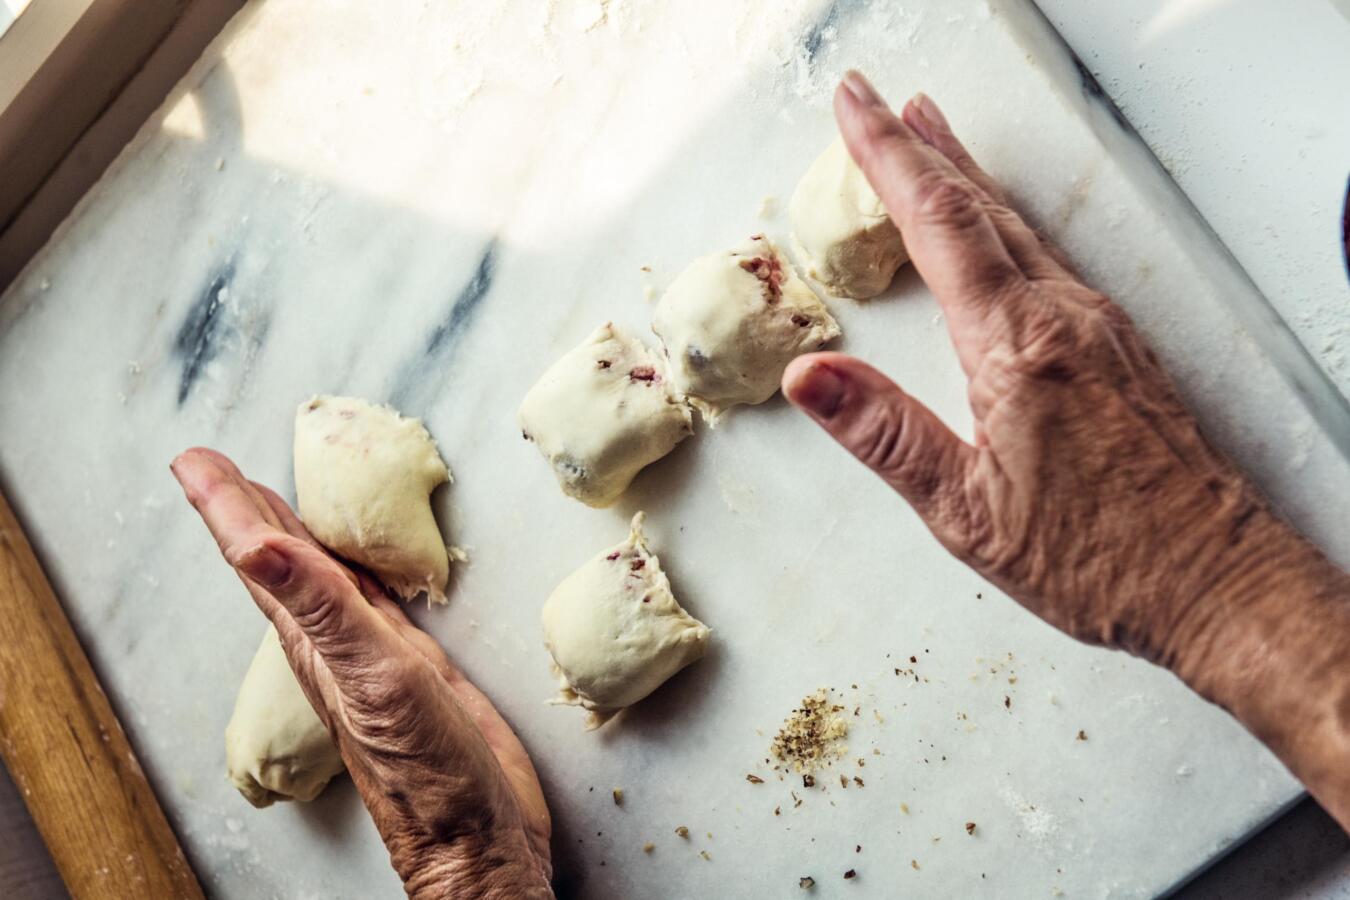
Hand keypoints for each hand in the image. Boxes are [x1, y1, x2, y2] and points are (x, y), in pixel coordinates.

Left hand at [172, 448, 551, 898]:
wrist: (477, 834)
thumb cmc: (425, 769)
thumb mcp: (372, 677)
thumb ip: (320, 608)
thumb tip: (253, 545)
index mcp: (314, 639)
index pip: (258, 557)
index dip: (224, 505)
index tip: (194, 461)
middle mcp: (333, 641)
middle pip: (280, 561)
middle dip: (248, 509)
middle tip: (217, 467)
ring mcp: (373, 654)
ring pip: (322, 578)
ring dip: (295, 535)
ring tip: (273, 497)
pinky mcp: (415, 665)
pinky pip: (374, 599)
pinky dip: (358, 569)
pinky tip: (362, 562)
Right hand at [784, 71, 1349, 830]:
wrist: (1216, 581)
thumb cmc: (1101, 558)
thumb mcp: (968, 512)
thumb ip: (886, 435)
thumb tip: (811, 377)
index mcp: (1017, 347)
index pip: (938, 225)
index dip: (888, 157)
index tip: (854, 108)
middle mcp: (1063, 318)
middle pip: (979, 206)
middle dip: (921, 146)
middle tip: (877, 101)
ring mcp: (1099, 327)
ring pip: (1017, 226)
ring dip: (964, 175)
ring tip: (930, 135)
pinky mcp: (1119, 347)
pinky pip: (1046, 258)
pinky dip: (1002, 222)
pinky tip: (995, 228)